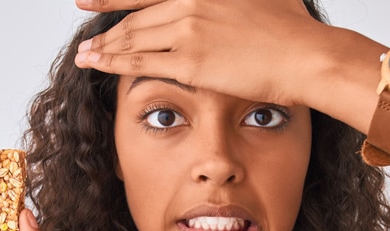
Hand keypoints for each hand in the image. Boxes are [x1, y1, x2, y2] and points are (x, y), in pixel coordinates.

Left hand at [73, 0, 330, 106]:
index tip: (89, 0)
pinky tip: (97, 65)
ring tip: (85, 57)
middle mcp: (189, 1)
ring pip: (133, 39)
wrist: (305, 55)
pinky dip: (113, 63)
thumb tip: (233, 1)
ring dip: (104, 49)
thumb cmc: (292, 28)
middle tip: (86, 41)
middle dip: (107, 30)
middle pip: (136, 17)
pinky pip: (140, 62)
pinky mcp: (190, 61)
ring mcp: (188, 29)